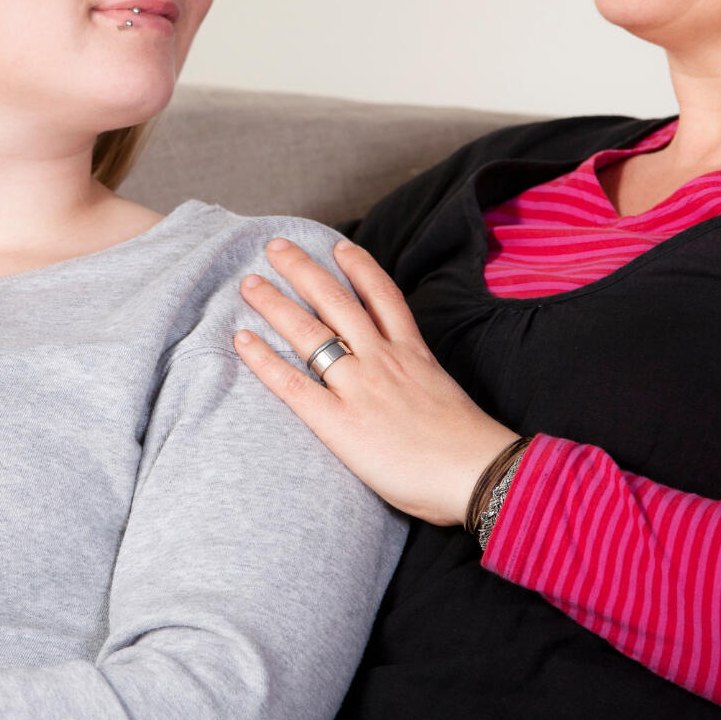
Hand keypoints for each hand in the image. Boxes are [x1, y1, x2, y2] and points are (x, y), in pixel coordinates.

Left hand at [234, 238, 519, 526]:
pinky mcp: (340, 422)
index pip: (383, 296)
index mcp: (414, 352)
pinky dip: (265, 359)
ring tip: (250, 283)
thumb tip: (410, 390)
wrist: (478, 472)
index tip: (339, 247)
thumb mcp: (447, 396)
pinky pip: (294, 384)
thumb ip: (421, 382)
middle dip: (303, 270)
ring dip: (276, 303)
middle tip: (277, 247)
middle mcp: (383, 359)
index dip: (359, 267)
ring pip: (310, 332)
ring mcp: (360, 386)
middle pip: (337, 301)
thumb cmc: (470, 447)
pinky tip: (242, 341)